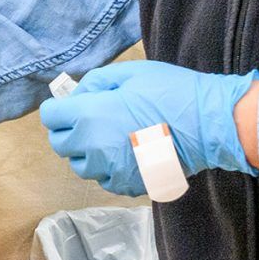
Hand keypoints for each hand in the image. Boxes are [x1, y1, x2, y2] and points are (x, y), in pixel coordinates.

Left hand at [39, 60, 257, 196]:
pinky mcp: (128, 186)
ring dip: (89, 152)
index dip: (59, 109)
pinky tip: (131, 152)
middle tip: (93, 119)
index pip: (50, 117)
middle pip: (61, 144)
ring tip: (114, 137)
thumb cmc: (170, 92)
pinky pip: (106, 179)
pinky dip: (111, 168)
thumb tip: (78, 94)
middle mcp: (93, 148)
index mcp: (88, 116)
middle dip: (70, 131)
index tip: (71, 105)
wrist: (209, 123)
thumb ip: (95, 83)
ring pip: (82, 165)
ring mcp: (110, 171)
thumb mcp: (128, 73)